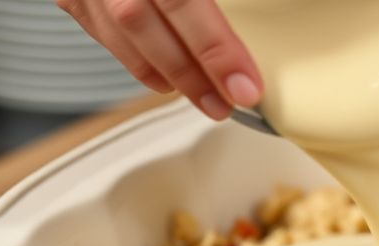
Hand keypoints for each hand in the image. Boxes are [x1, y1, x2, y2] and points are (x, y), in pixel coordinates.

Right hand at [57, 0, 262, 119]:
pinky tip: (165, 77)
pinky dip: (136, 59)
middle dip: (193, 73)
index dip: (217, 48)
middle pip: (147, 23)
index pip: (183, 1)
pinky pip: (101, 30)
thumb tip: (278, 0)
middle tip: (229, 103)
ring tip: (205, 97)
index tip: (246, 84)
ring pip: (122, 33)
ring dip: (167, 73)